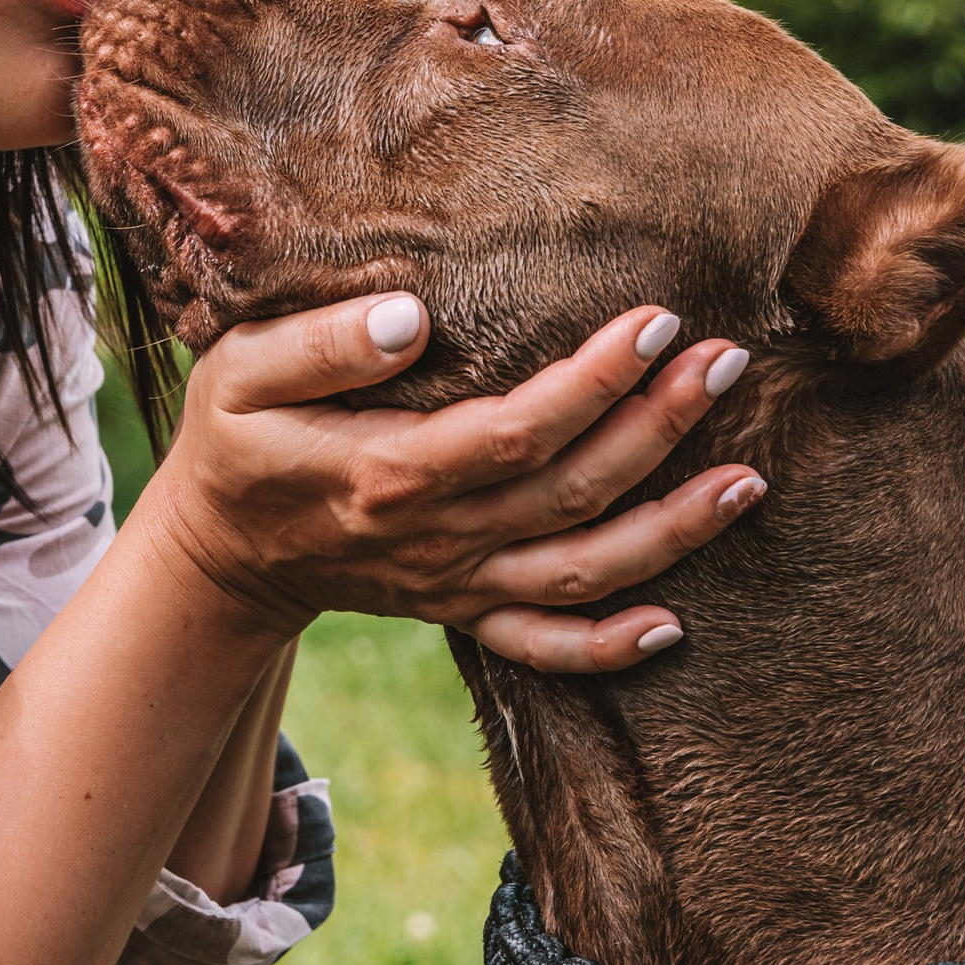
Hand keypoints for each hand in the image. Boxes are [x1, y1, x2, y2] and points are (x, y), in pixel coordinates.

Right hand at [134, 297, 763, 672]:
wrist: (216, 553)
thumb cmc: (233, 438)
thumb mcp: (239, 372)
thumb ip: (320, 344)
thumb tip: (415, 317)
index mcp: (385, 474)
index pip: (514, 429)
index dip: (592, 382)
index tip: (653, 323)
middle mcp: (432, 539)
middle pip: (570, 490)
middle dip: (658, 427)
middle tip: (727, 361)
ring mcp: (452, 583)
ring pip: (580, 571)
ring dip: (672, 531)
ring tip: (749, 478)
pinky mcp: (459, 608)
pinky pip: (542, 646)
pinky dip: (608, 647)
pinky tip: (675, 623)